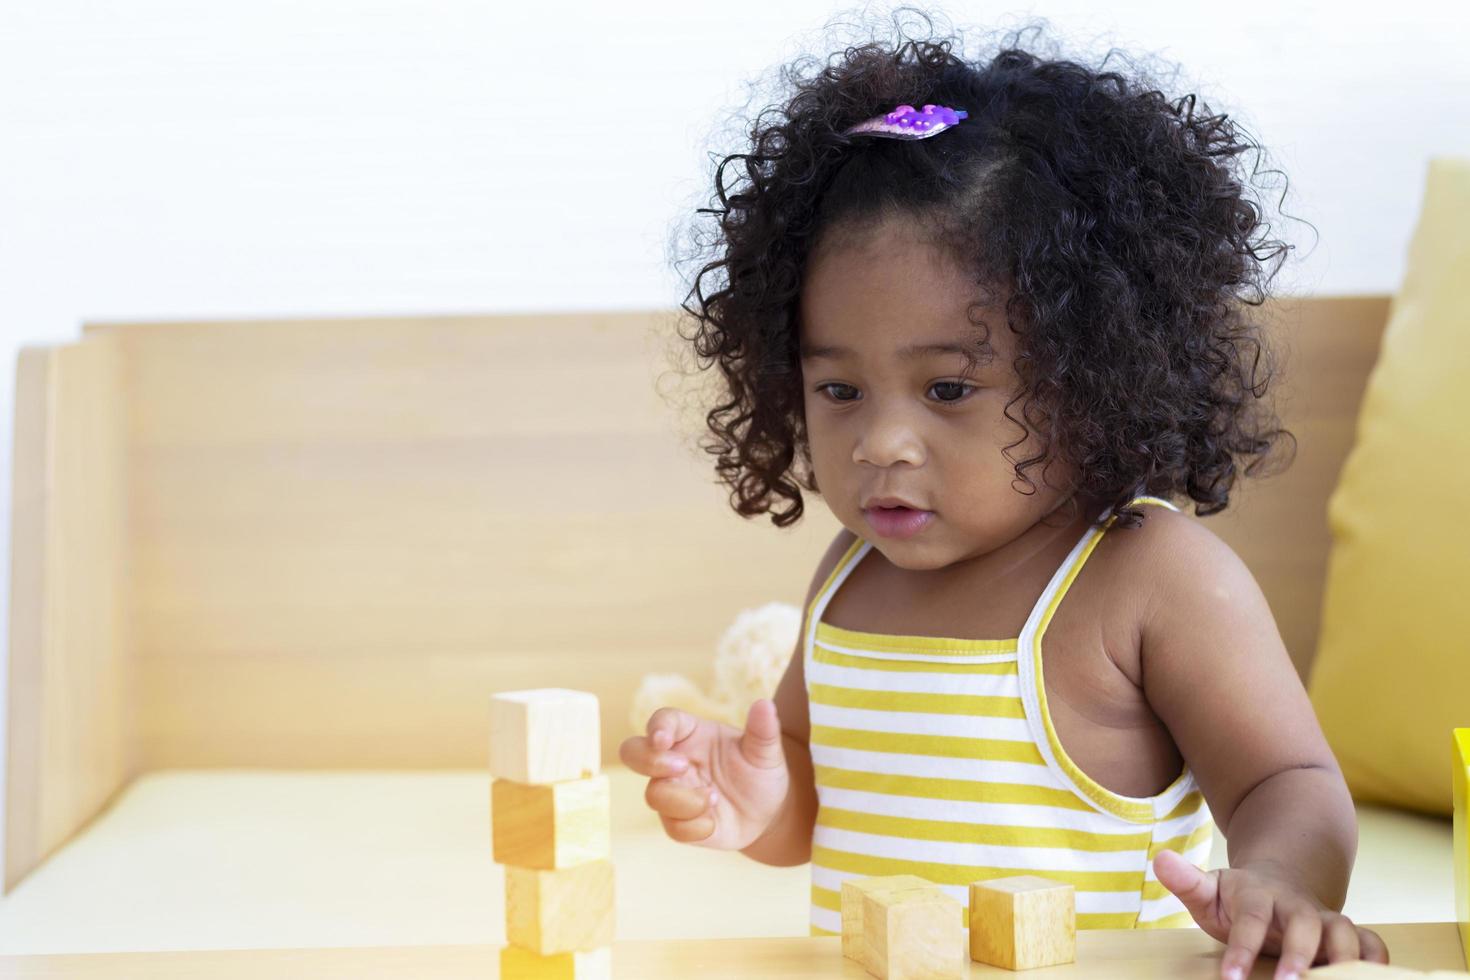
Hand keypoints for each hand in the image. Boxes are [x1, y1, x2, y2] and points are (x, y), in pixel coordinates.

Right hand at [617, 698, 789, 850]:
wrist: (767, 813)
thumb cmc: (760, 773)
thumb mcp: (766, 751)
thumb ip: (763, 730)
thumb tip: (765, 705)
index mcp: (690, 733)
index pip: (663, 720)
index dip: (657, 727)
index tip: (663, 738)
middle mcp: (674, 760)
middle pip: (633, 752)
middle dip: (649, 760)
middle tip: (682, 767)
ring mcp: (673, 792)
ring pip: (653, 795)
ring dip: (683, 800)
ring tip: (714, 798)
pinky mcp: (678, 822)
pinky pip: (672, 828)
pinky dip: (694, 827)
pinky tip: (714, 822)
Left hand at [1154, 850, 1388, 979]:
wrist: (1278, 884)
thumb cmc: (1236, 900)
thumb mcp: (1209, 890)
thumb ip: (1186, 881)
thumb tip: (1159, 859)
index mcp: (1257, 895)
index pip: (1249, 919)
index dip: (1241, 949)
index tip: (1230, 979)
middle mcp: (1295, 905)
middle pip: (1303, 926)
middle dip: (1298, 957)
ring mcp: (1325, 919)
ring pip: (1345, 933)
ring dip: (1344, 961)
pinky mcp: (1348, 934)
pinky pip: (1372, 944)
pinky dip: (1377, 962)